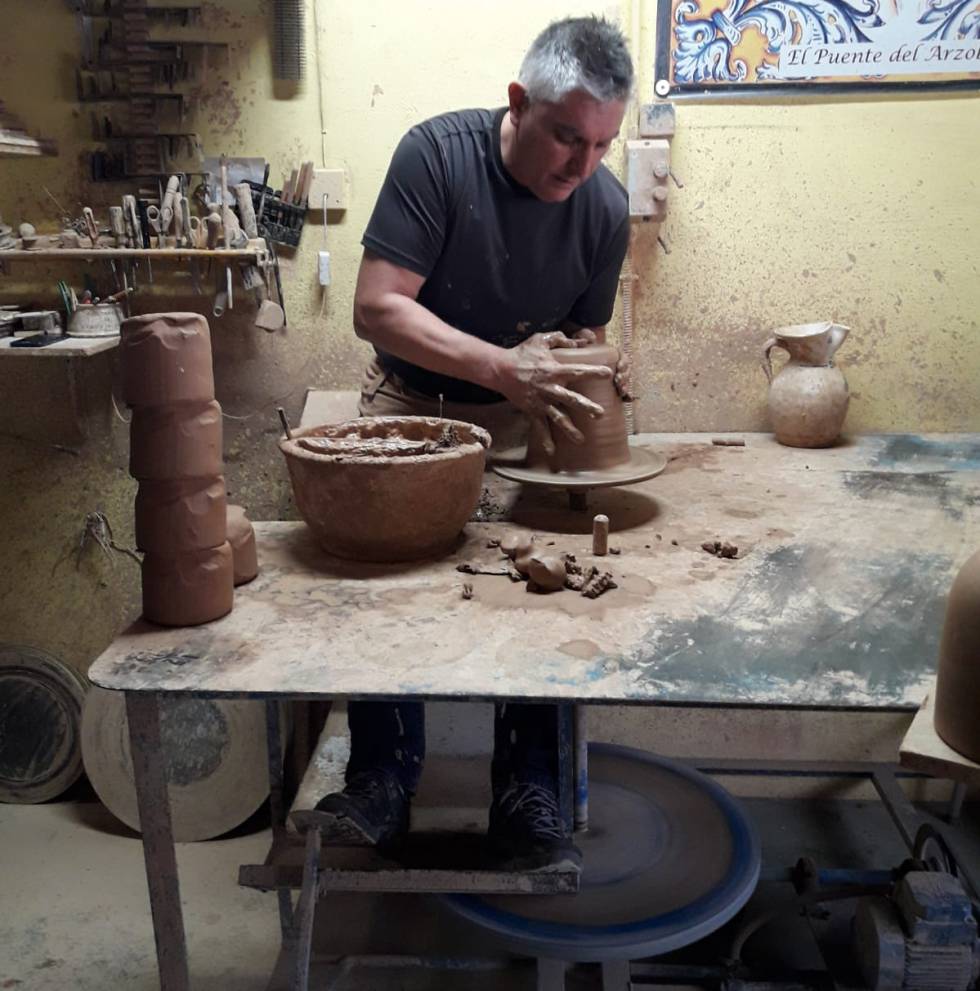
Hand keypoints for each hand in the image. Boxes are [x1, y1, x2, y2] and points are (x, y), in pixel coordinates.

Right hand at [493, 332, 611, 454]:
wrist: (500, 370)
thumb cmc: (522, 354)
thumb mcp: (540, 340)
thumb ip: (560, 339)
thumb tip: (580, 342)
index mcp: (554, 371)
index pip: (578, 371)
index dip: (593, 372)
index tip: (608, 374)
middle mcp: (550, 389)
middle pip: (571, 400)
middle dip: (586, 408)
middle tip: (599, 414)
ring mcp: (541, 402)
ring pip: (558, 418)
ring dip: (569, 429)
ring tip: (581, 440)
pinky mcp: (532, 411)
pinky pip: (539, 427)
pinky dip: (545, 439)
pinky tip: (552, 451)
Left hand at [570, 328, 632, 400]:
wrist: (573, 357)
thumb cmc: (578, 347)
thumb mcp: (580, 338)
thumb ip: (584, 335)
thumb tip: (591, 338)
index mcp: (612, 353)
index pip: (623, 358)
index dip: (624, 363)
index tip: (619, 367)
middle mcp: (615, 364)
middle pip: (625, 371)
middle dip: (624, 377)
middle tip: (618, 382)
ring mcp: (613, 376)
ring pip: (624, 381)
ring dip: (625, 386)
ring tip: (621, 391)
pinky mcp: (610, 386)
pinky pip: (622, 391)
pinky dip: (626, 395)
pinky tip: (626, 398)